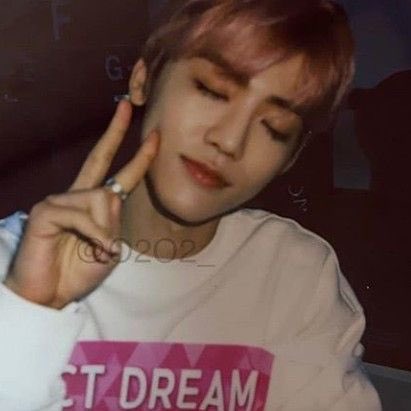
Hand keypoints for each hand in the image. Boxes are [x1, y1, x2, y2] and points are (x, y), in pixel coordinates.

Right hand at [4, 100, 159, 308]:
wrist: (50, 295)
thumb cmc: (78, 272)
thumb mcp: (109, 248)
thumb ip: (113, 221)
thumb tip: (110, 196)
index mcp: (94, 206)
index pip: (119, 175)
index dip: (138, 157)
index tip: (154, 136)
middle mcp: (77, 196)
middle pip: (98, 157)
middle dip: (115, 131)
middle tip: (126, 104)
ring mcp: (60, 200)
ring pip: (102, 198)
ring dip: (108, 230)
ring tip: (100, 251)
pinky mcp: (46, 210)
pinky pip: (83, 215)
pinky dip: (96, 235)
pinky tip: (94, 249)